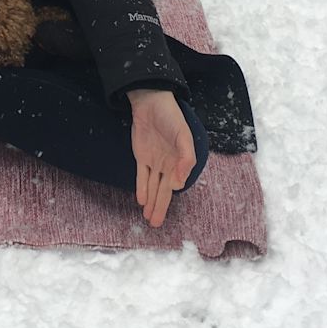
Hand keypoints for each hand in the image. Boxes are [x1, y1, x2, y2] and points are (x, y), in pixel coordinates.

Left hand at [127, 88, 195, 228]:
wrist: (151, 103)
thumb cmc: (171, 118)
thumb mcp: (183, 136)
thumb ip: (185, 159)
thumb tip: (178, 183)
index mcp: (181, 161)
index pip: (177, 184)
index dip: (170, 197)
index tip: (164, 210)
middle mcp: (168, 164)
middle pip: (163, 191)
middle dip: (160, 208)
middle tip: (156, 225)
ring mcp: (154, 162)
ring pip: (153, 187)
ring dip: (151, 203)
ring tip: (149, 219)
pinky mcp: (141, 157)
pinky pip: (142, 177)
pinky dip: (142, 189)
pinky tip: (141, 201)